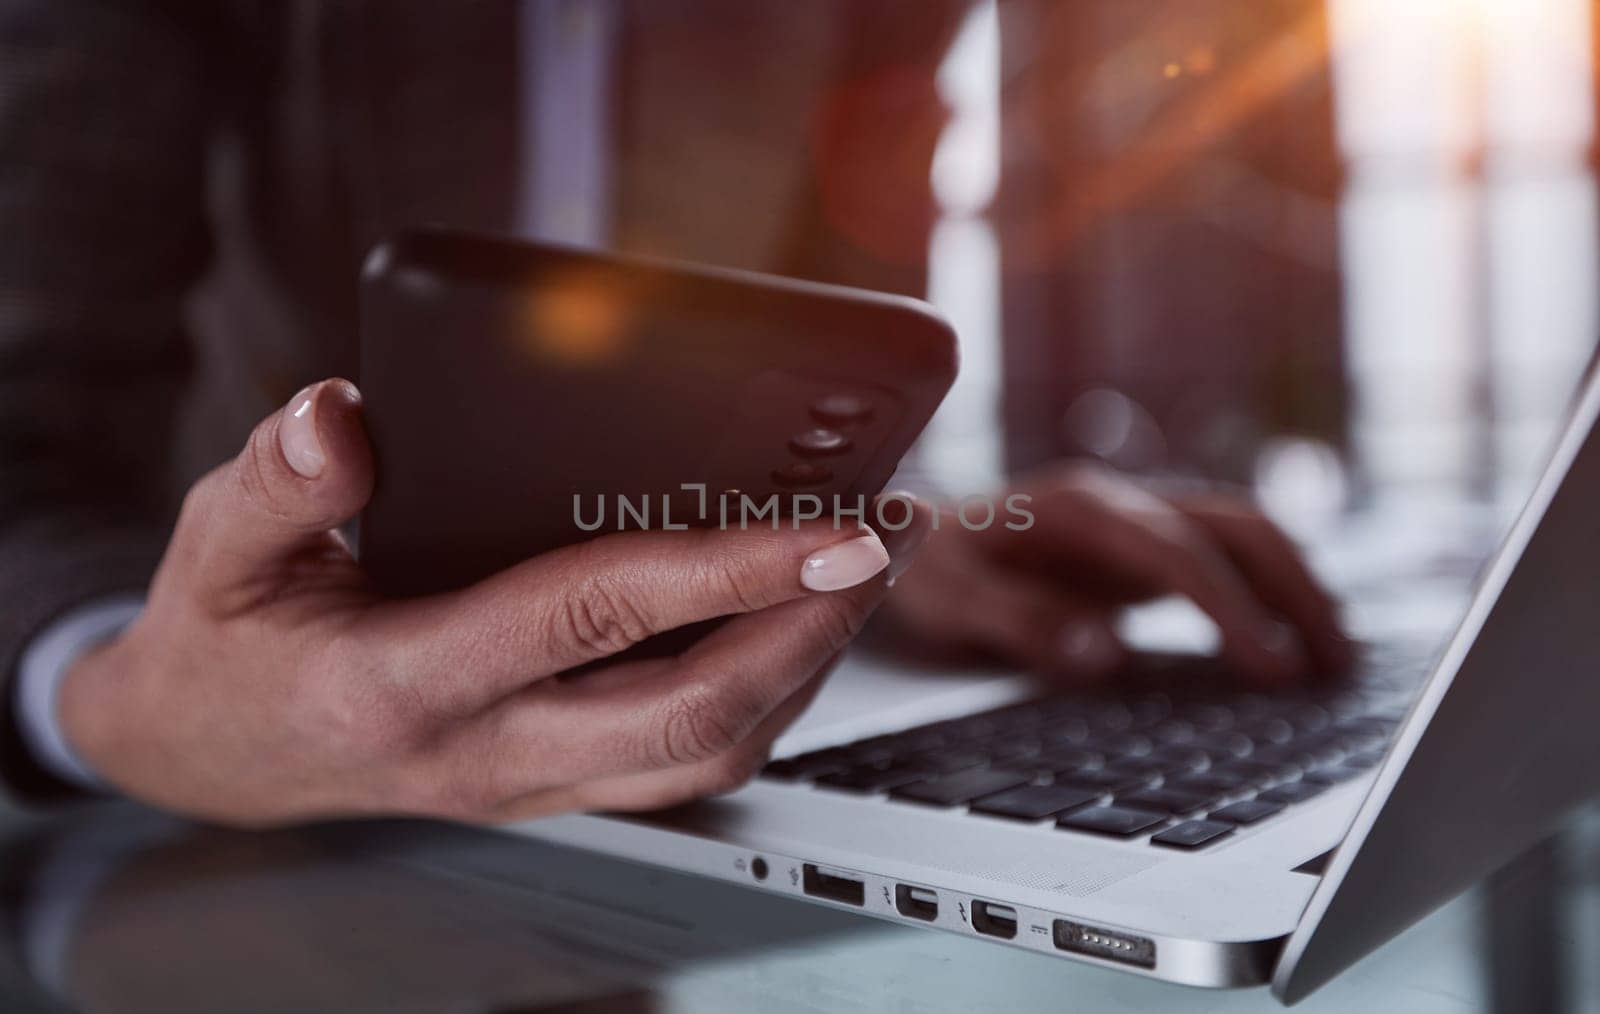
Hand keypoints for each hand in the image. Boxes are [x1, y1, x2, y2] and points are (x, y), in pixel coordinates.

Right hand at [60, 380, 930, 826]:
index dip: (725, 567)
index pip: (594, 618)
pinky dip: (760, 699)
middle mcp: (487, 751)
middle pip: (690, 715)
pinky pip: (683, 761)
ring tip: (862, 579)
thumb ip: (277, 480)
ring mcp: (529, 781)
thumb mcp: (217, 548)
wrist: (210, 755)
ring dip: (801, 672)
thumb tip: (344, 414)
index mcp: (408, 682)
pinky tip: (791, 628)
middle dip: (808, 632)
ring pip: (705, 755)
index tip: (834, 524)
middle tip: (884, 544)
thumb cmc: (227, 641)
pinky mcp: (553, 784)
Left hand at [879, 462, 1350, 685]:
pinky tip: (1292, 644)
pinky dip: (1267, 595)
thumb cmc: (919, 572)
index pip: (1177, 551)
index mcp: (1076, 508)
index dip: (1230, 607)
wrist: (899, 545)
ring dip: (1296, 587)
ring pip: (1241, 537)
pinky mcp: (1138, 553)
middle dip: (1295, 587)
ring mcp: (1133, 525)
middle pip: (1234, 526)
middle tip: (1338, 661)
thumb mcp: (948, 601)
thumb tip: (1104, 652)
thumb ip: (1020, 622)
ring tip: (1340, 657)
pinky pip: (1221, 562)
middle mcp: (1118, 504)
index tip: (1272, 666)